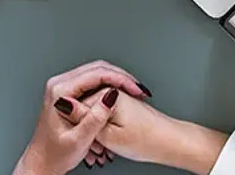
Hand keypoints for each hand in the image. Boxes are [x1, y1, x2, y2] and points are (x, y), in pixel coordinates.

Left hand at [13, 60, 151, 174]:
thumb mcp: (79, 140)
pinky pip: (92, 80)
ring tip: (133, 91)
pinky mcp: (68, 92)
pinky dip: (109, 84)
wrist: (43, 162)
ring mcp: (63, 86)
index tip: (135, 89)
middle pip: (97, 68)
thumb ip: (95, 118)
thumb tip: (111, 96)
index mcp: (59, 92)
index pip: (95, 75)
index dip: (120, 79)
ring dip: (117, 79)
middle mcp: (59, 84)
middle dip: (121, 76)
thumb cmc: (56, 154)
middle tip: (138, 89)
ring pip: (96, 72)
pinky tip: (121, 94)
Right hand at [76, 91, 229, 173]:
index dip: (75, 123)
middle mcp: (111, 89)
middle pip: (83, 103)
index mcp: (106, 92)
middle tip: (92, 143)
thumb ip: (84, 118)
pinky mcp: (122, 101)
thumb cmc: (147, 140)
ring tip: (101, 144)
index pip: (74, 102)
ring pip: (93, 109)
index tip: (79, 137)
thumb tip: (64, 104)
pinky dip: (102, 125)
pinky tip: (108, 138)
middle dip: (83, 123)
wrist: (170, 142)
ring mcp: (117, 94)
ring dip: (93, 126)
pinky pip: (102, 112)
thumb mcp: (108, 135)